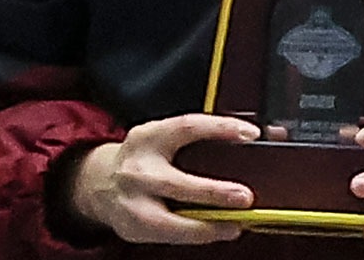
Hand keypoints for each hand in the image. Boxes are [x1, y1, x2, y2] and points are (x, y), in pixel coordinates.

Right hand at [67, 114, 258, 244]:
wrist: (100, 182)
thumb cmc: (146, 159)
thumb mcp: (167, 139)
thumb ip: (207, 139)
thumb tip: (263, 136)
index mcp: (149, 137)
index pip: (186, 127)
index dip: (220, 128)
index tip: (251, 134)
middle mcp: (137, 168)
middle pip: (177, 183)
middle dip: (213, 192)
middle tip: (244, 197)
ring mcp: (133, 201)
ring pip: (170, 220)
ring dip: (207, 226)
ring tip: (234, 225)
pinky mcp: (133, 226)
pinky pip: (169, 236)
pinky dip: (196, 236)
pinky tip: (216, 232)